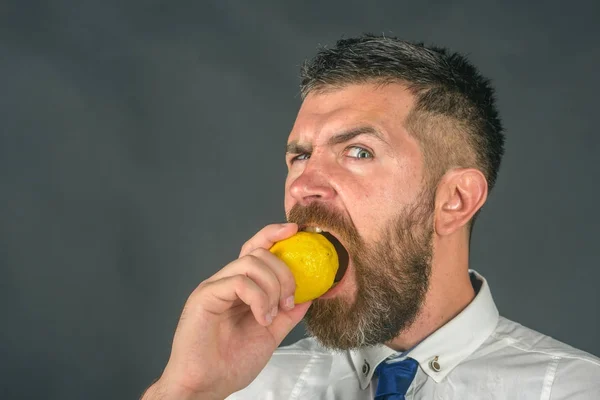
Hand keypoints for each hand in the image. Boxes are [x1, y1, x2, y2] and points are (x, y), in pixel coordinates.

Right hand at [142, 223, 310, 399]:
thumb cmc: (231, 363)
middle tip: (288, 300)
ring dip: (272, 286)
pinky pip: (238, 282)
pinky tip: (261, 318)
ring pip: (250, 263)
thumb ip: (288, 313)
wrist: (206, 386)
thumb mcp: (271, 334)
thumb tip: (310, 295)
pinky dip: (258, 298)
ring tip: (272, 313)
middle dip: (283, 272)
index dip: (274, 235)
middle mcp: (226, 282)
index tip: (295, 231)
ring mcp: (214, 287)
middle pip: (258, 253)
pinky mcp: (205, 296)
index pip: (256, 250)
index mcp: (241, 288)